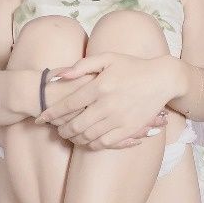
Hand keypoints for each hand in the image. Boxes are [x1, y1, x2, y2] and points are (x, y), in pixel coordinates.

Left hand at [35, 53, 170, 149]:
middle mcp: (107, 104)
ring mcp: (119, 119)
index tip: (42, 118)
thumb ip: (82, 65)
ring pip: (88, 136)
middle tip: (56, 130)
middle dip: (61, 130)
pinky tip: (87, 141)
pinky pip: (105, 143)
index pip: (68, 104)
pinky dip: (92, 144)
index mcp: (100, 86)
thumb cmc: (132, 66)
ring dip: (75, 139)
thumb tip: (59, 75)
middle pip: (75, 124)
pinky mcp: (129, 129)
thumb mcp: (107, 58)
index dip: (52, 113)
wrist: (162, 79)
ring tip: (69, 136)